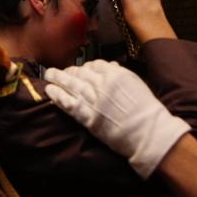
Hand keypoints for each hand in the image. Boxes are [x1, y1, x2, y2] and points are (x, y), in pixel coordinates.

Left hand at [44, 59, 190, 178]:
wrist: (148, 132)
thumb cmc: (146, 110)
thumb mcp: (136, 84)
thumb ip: (121, 74)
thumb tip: (110, 66)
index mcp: (116, 74)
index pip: (95, 65)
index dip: (86, 67)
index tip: (81, 69)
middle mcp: (102, 84)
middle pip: (80, 72)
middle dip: (69, 71)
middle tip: (60, 71)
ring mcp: (94, 100)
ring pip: (71, 84)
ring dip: (58, 78)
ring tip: (49, 75)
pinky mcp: (88, 117)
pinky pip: (68, 103)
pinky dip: (57, 95)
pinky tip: (49, 90)